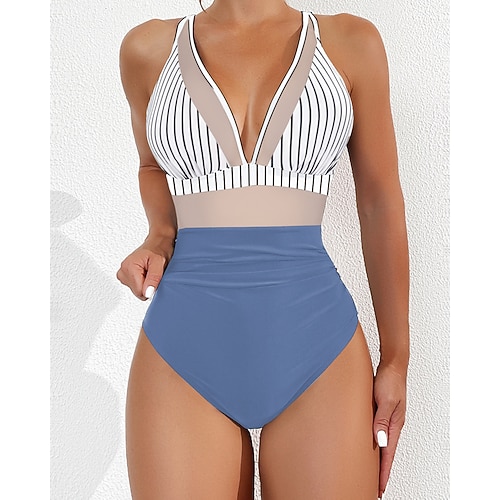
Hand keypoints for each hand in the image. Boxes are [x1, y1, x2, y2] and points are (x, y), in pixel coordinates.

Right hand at [116, 236, 173, 299]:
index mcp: (129, 267)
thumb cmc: (159, 249)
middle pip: (138, 292)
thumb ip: (153, 279)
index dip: (151, 287)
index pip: (140, 292)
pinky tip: (146, 272)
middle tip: (153, 272)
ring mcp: (122, 273)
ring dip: (146, 283)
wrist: (157, 242)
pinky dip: (143, 281)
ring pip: (137, 290)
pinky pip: (136, 286)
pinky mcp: (125, 275)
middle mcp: (123, 270)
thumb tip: (147, 293)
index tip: (155, 276)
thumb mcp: (159, 263)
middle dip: (148, 285)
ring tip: (150, 270)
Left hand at [373, 362, 406, 497]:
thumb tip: (380, 442)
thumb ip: (382, 420)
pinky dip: (373, 442)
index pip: (388, 454)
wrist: (393, 363)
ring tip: (369, 471)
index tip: (379, 488)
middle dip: (380, 470)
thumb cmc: (390, 379)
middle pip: (386, 452)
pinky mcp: (381, 411)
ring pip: (381, 442)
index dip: (383, 472)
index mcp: (395, 424)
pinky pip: (376, 431)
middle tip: (373, 486)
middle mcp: (392, 424)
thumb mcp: (385, 400)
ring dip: (376, 457)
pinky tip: (367, 444)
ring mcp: (387, 418)